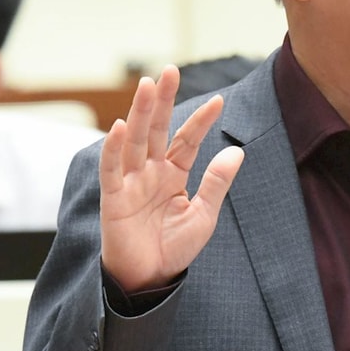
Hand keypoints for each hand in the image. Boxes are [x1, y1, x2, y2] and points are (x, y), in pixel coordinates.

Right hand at [100, 66, 243, 293]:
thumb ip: (217, 183)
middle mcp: (150, 172)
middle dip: (163, 101)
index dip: (201, 121)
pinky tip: (120, 127)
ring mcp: (130, 182)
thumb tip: (237, 152)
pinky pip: (112, 169)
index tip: (219, 100)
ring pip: (135, 140)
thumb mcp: (204, 215)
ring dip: (140, 113)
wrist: (150, 279)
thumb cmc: (174, 248)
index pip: (187, 140)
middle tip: (169, 71)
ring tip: (147, 85)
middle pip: (157, 130)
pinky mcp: (113, 198)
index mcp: (173, 175)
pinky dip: (114, 149)